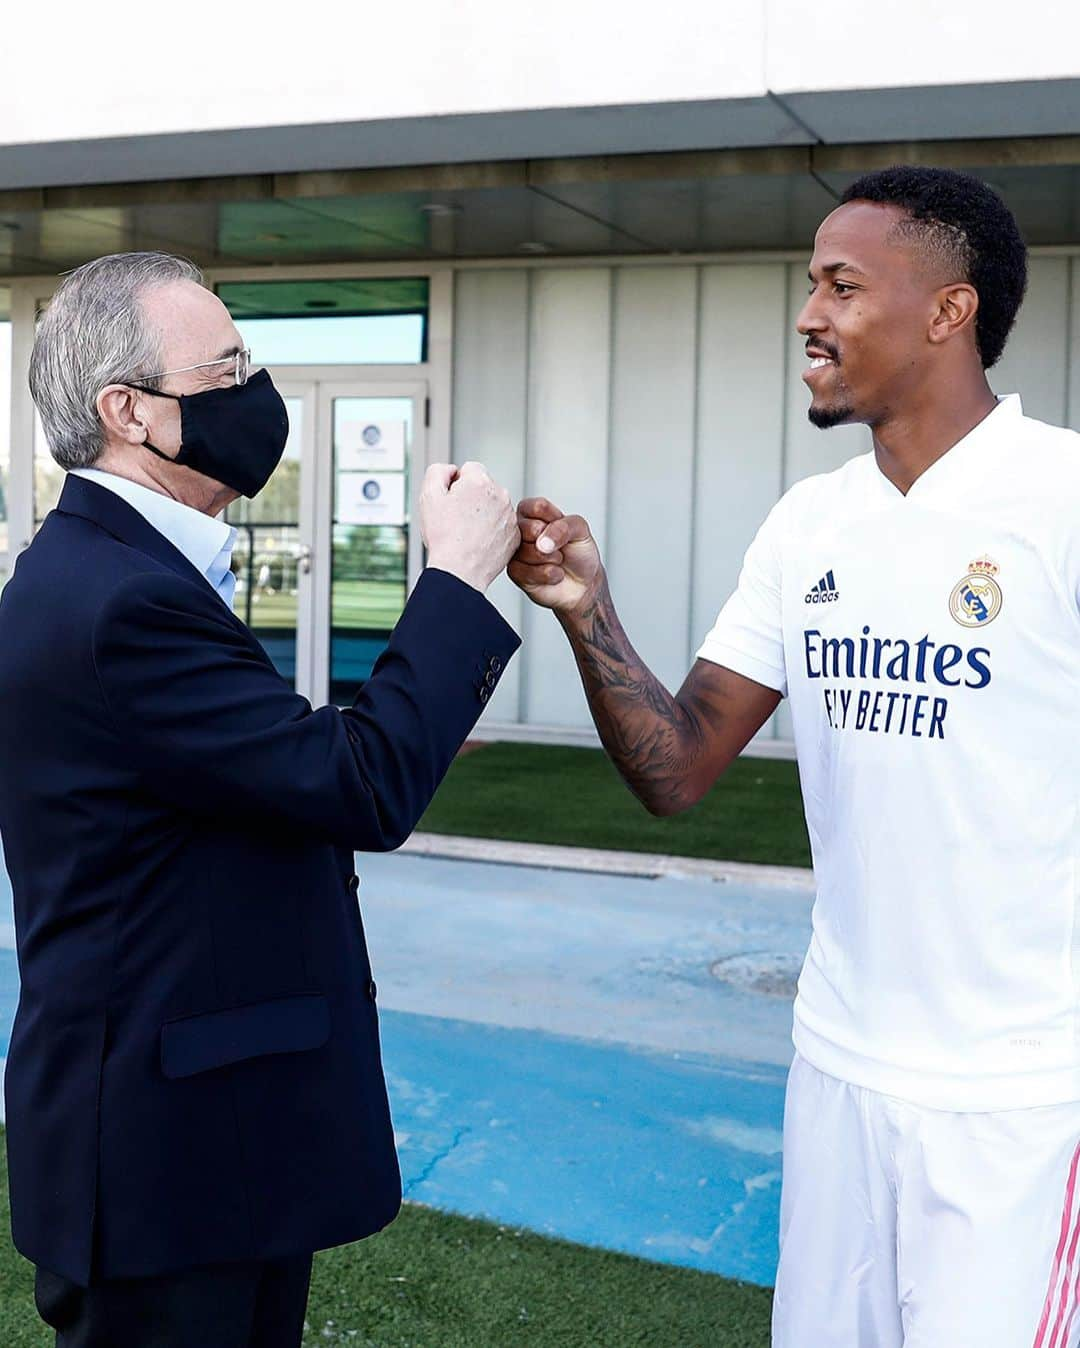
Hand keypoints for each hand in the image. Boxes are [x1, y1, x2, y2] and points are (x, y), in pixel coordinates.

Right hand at [420, 462, 519, 592]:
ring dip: (482, 514)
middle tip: (457, 519)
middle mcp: (500, 495)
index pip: (469, 469)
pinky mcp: (514, 536)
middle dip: (471, 498)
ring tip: (467, 532)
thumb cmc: (443, 537)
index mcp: (480, 482)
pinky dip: (491, 531)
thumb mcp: (428, 496)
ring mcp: (510, 516)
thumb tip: (452, 470)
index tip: (451, 503)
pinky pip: (501, 526)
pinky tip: (478, 542)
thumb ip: (438, 471)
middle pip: (483, 487)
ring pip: (494, 506)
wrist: (459, 571)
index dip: (456, 485)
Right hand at [507, 498, 603, 614]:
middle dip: (551, 542)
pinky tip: (553, 573)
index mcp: (532, 513)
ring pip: (527, 552)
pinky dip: (547, 574)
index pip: (535, 507)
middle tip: (559, 547)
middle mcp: (520, 530)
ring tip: (557, 560)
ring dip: (551, 559)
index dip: (553, 520)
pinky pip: (526, 571)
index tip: (563, 528)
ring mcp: (515, 551)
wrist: (583, 583)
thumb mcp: (580, 530)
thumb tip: (542, 541)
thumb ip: (564, 527)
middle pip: (528, 529)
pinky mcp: (515, 572)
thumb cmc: (579, 553)